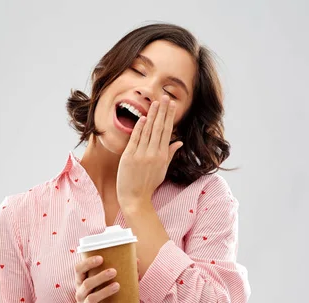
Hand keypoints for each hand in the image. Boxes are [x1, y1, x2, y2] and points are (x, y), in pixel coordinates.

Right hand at [73, 256, 119, 302]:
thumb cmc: (96, 293)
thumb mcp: (97, 283)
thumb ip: (112, 271)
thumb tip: (136, 261)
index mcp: (80, 281)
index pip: (79, 269)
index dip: (88, 263)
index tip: (101, 258)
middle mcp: (80, 293)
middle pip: (87, 283)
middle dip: (100, 277)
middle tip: (114, 271)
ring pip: (91, 299)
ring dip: (104, 292)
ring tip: (117, 285)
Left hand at [116, 95, 183, 209]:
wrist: (135, 199)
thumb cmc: (148, 185)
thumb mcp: (162, 170)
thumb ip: (169, 154)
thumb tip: (179, 142)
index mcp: (162, 156)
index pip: (167, 132)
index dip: (169, 117)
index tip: (171, 105)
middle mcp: (153, 154)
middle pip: (159, 128)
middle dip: (162, 112)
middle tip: (166, 98)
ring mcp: (141, 155)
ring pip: (148, 132)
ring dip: (151, 116)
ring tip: (155, 103)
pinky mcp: (129, 157)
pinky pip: (135, 139)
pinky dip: (138, 128)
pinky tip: (142, 118)